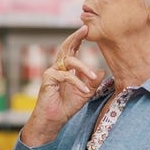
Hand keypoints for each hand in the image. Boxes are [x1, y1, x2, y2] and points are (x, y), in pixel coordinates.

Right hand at [20, 26, 105, 145]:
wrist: (54, 120)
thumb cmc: (67, 106)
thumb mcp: (85, 93)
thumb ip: (92, 83)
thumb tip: (101, 71)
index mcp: (66, 68)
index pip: (72, 49)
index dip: (78, 39)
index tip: (87, 29)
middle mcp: (58, 67)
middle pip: (66, 47)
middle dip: (76, 37)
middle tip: (85, 29)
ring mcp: (52, 72)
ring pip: (69, 61)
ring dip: (84, 68)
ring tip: (93, 77)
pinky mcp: (48, 79)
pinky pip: (66, 76)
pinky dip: (77, 82)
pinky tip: (85, 90)